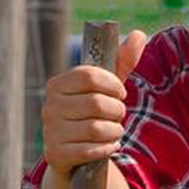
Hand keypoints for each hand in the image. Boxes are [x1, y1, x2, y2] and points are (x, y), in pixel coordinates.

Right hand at [39, 29, 148, 169]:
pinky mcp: (56, 154)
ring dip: (114, 132)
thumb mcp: (106, 88)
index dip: (113, 84)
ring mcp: (50, 131)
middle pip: (96, 103)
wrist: (73, 154)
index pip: (89, 75)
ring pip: (96, 128)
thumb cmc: (92, 114)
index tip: (120, 92)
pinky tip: (107, 146)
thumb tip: (139, 34)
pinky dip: (106, 148)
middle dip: (117, 111)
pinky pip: (91, 150)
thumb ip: (121, 62)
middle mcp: (49, 106)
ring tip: (113, 132)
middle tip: (118, 116)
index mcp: (57, 84)